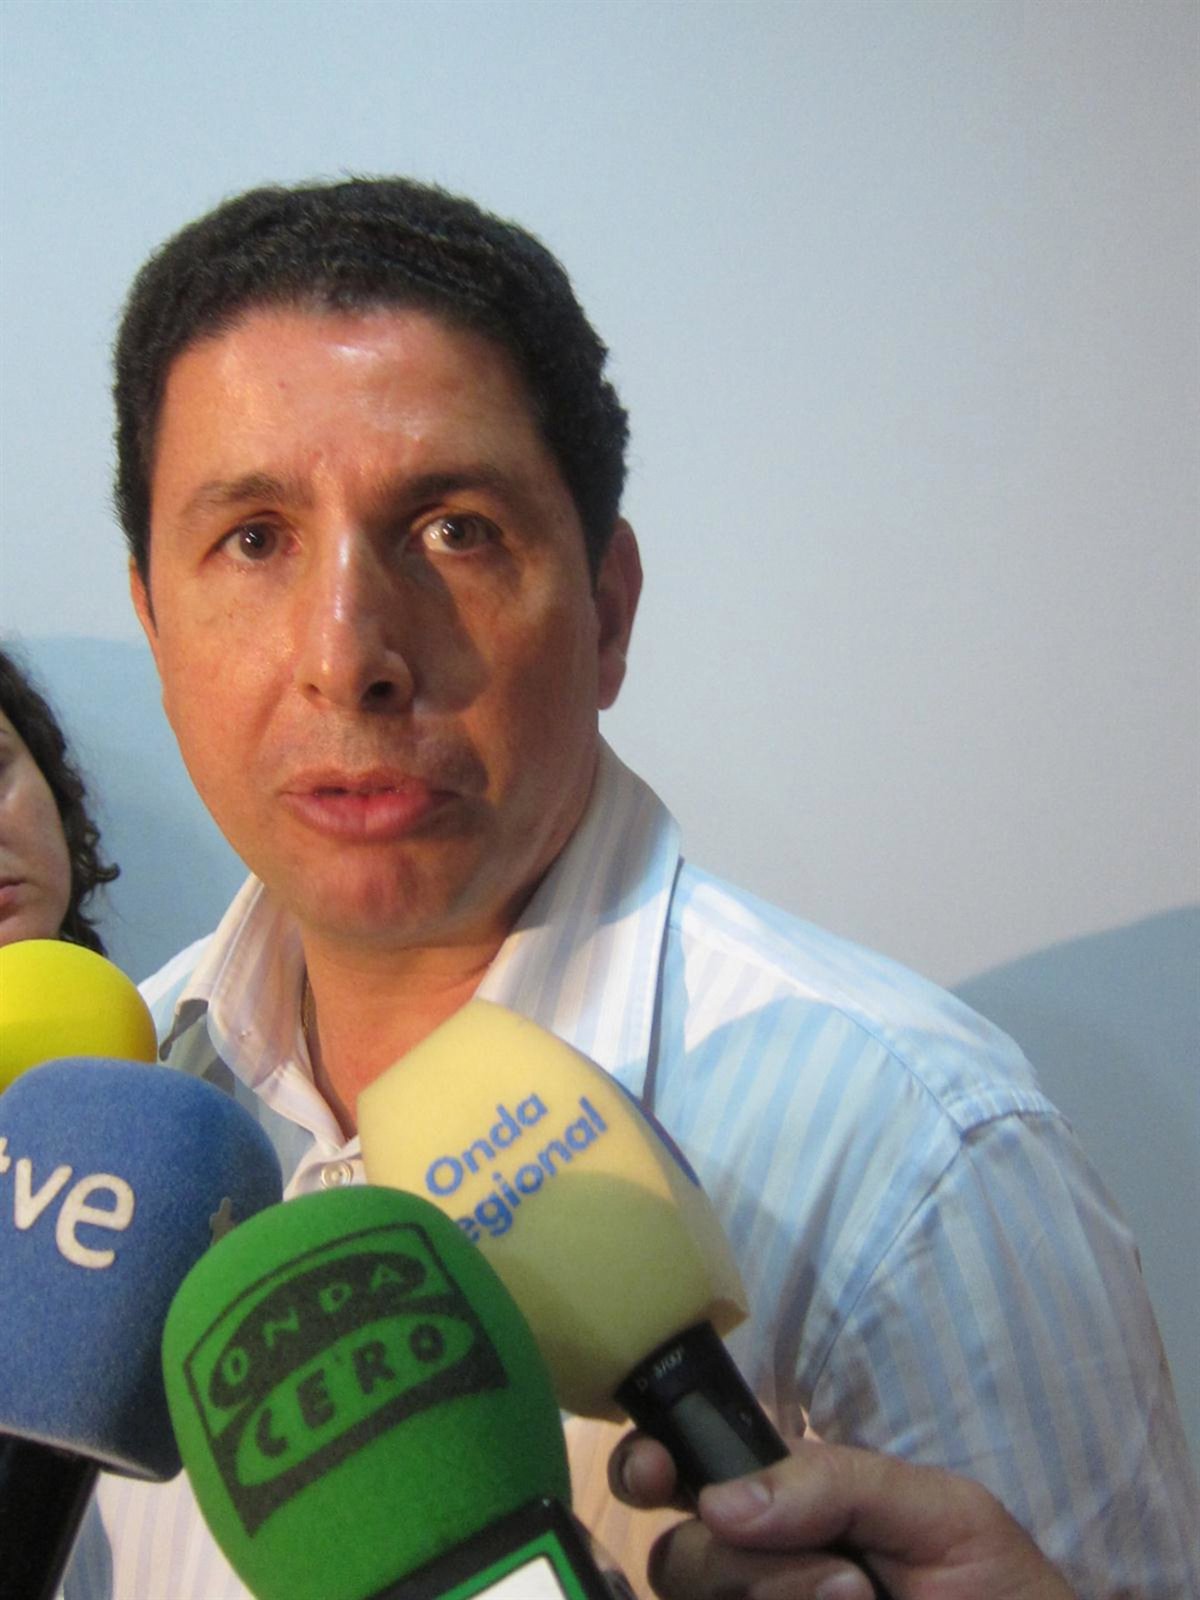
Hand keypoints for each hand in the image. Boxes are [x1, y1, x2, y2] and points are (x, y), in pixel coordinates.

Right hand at [609, 1433, 1076, 1599]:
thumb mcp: (942, 1513)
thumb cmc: (1001, 1593)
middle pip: (681, 1557)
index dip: (648, 1462)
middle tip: (845, 1581)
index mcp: (788, 1503)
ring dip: (777, 1597)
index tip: (657, 1474)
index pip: (685, 1469)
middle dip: (745, 1562)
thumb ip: (838, 1482)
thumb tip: (719, 1500)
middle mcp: (760, 1567)